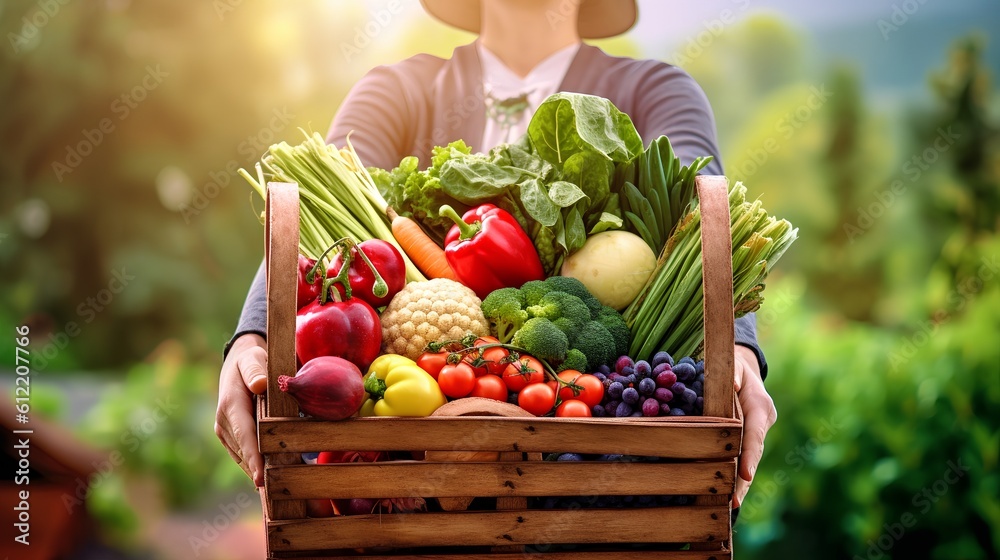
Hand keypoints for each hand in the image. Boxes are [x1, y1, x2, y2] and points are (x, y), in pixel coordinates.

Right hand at [215, 333, 267, 486]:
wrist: (238, 366)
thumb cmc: (251, 361)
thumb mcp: (254, 358)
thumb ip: (256, 370)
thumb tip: (260, 384)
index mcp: (230, 406)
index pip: (244, 435)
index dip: (253, 458)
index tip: (261, 479)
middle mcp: (224, 424)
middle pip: (246, 453)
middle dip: (262, 472)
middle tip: (282, 491)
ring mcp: (227, 434)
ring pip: (246, 459)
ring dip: (262, 473)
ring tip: (283, 491)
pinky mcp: (233, 441)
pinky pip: (246, 458)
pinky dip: (260, 468)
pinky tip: (276, 481)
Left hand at [732, 345, 776, 508]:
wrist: (742, 364)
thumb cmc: (732, 361)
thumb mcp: (731, 362)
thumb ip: (732, 373)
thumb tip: (733, 385)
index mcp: (760, 404)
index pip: (754, 432)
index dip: (750, 454)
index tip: (746, 475)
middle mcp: (763, 420)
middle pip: (754, 453)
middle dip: (745, 478)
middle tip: (733, 501)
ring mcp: (758, 430)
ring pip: (750, 458)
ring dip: (741, 482)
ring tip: (731, 505)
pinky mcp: (750, 435)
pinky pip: (744, 456)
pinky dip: (738, 474)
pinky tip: (728, 494)